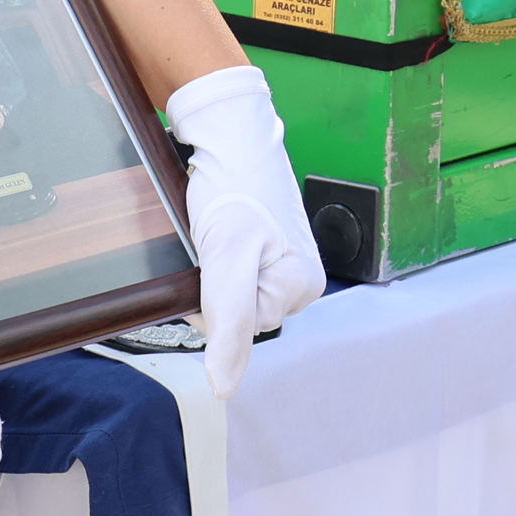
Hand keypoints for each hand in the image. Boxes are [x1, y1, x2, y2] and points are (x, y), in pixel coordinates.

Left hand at [166, 64, 324, 397]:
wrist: (227, 128)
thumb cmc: (233, 180)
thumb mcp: (228, 254)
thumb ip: (230, 321)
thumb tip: (224, 387)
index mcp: (304, 286)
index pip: (241, 329)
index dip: (212, 303)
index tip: (212, 261)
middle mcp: (299, 278)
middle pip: (236, 313)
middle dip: (213, 285)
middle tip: (212, 240)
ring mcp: (281, 261)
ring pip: (228, 293)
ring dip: (211, 268)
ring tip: (214, 229)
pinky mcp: (262, 246)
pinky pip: (230, 271)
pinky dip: (213, 254)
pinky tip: (215, 228)